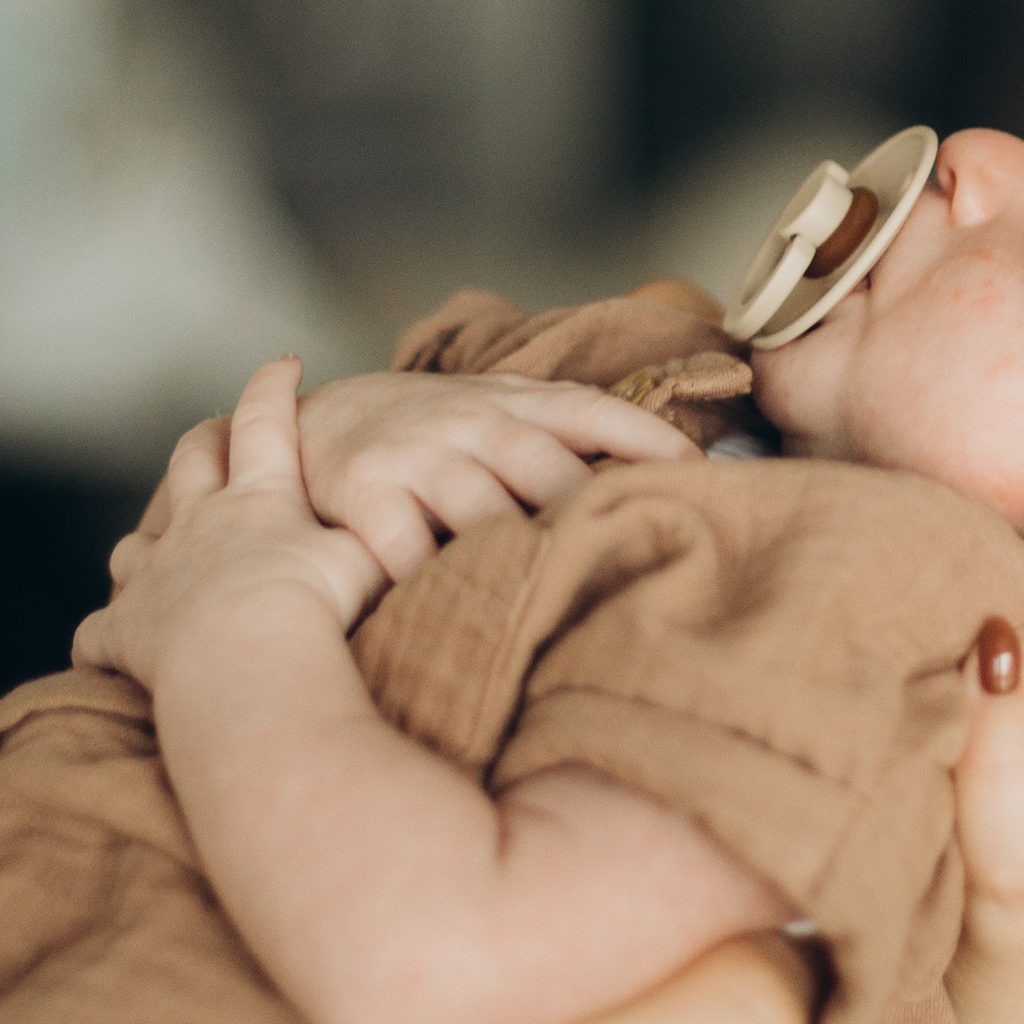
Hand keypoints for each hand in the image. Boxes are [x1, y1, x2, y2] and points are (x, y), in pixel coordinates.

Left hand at [75, 356, 378, 683]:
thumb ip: (384, 537)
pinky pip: (99, 632)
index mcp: (257, 498)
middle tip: (211, 437)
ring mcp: (154, 572)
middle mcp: (198, 522)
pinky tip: (108, 650)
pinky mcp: (125, 627)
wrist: (246, 656)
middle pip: (189, 462)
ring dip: (143, 547)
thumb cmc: (312, 604)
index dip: (274, 387)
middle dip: (202, 444)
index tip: (284, 363)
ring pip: (134, 545)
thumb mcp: (365, 559)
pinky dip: (103, 639)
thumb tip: (422, 524)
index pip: (266, 422)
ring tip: (152, 557)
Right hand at [295, 367, 691, 582]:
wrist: (321, 416)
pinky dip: (433, 585)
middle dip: (593, 514)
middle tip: (642, 561)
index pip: (592, 411)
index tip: (702, 480)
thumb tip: (672, 481)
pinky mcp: (363, 493)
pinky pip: (404, 550)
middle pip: (547, 469)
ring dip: (521, 559)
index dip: (649, 440)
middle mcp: (471, 423)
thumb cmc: (436, 431)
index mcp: (514, 402)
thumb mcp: (501, 412)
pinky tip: (464, 620)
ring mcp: (417, 456)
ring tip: (564, 609)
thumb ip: (569, 437)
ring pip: (482, 513)